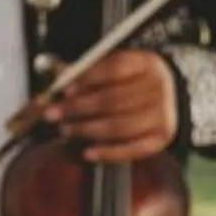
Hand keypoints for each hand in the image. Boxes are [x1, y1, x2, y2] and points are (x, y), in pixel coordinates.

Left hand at [38, 49, 180, 162]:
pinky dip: (109, 152)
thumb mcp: (109, 67)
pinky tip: (88, 152)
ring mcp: (163, 114)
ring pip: (121, 125)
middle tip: (52, 114)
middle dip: (78, 107)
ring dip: (88, 129)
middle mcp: (159, 88)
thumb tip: (55, 77)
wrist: (161, 98)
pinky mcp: (162, 137)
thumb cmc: (126, 81)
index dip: (88, 79)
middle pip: (115, 99)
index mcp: (146, 63)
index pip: (115, 68)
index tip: (64, 89)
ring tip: (65, 130)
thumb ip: (82, 71)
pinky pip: (135, 149)